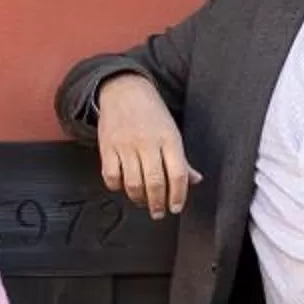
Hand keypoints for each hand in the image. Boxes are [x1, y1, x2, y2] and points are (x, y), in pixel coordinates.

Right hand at [96, 73, 200, 218]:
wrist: (123, 91)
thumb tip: (196, 180)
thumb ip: (182, 159)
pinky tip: (123, 187)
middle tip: (159, 213)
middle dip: (158, 203)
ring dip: (139, 199)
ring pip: (133, 183)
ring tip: (143, 202)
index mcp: (169, 139)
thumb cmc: (151, 114)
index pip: (178, 174)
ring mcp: (126, 145)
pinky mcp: (107, 147)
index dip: (178, 196)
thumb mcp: (172, 132)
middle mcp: (147, 143)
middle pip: (155, 183)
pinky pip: (111, 176)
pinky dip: (117, 187)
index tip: (176, 207)